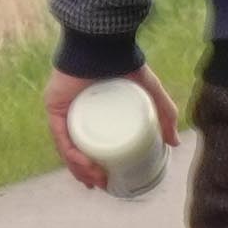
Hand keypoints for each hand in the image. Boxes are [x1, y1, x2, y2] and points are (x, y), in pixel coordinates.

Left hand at [43, 64, 181, 191]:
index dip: (95, 165)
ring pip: (66, 147)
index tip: (107, 180)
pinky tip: (83, 165)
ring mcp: (62, 111)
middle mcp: (74, 113)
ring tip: (95, 180)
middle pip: (76, 149)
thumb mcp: (150, 93)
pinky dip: (70, 153)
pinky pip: (59, 135)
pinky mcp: (53, 107)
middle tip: (101, 184)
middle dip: (86, 172)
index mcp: (92, 112)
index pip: (90, 143)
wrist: (105, 44)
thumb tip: (175, 143)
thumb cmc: (126, 63)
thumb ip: (165, 114)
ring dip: (78, 168)